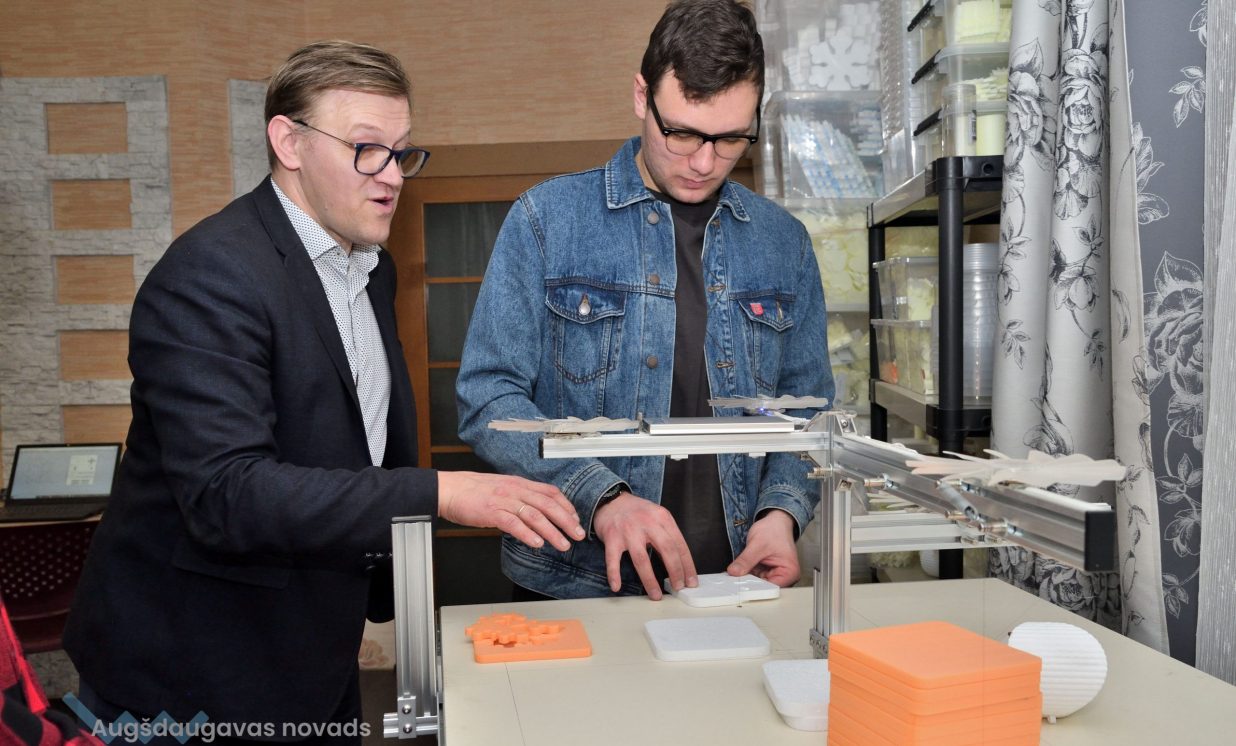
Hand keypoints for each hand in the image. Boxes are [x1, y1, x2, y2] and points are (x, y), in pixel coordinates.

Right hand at [437, 472, 584, 551]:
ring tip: (563, 544)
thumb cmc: (474, 491)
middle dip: (566, 521)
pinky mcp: (492, 512)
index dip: (566, 506)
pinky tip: (537, 543)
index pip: (550, 492)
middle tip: (578, 535)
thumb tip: (537, 510)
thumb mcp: (502, 488)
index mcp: (519, 484)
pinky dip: (527, 534)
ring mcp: (504, 500)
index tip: (576, 520)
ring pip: (535, 516)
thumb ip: (520, 497)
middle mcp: (515, 490)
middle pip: (548, 505)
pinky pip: (513, 523)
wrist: (450, 490)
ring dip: (552, 531)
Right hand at [592, 492, 696, 598]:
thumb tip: (681, 563)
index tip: (691, 581)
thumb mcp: (657, 515)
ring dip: (650, 580)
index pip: (679, 544)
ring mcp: (628, 530)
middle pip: (666, 549)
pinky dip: (614, 574)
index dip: (687, 565)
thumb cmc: (637, 512)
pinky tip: (617, 586)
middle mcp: (647, 522)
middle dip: (675, 571)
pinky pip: (613, 559)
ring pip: (641, 559)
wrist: (611, 500)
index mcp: (662, 517)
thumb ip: (668, 534)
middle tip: (678, 587)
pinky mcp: (612, 538)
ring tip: (656, 595)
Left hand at [727, 509, 799, 586]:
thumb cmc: (774, 529)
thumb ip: (745, 560)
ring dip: (747, 577)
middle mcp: (785, 576)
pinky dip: (747, 572)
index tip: (740, 585)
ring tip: (739, 570)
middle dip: (749, 582)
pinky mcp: (767, 571)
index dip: (754, 587)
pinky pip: (755, 576)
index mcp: (789, 572)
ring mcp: (775, 574)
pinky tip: (742, 568)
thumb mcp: (757, 544)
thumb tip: (734, 572)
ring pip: (757, 582)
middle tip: (735, 577)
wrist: (775, 521)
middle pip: (764, 587)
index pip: (771, 588)